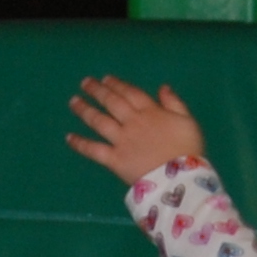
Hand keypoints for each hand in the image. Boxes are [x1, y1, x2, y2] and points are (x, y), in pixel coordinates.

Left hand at [66, 76, 207, 187]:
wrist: (179, 178)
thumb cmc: (187, 150)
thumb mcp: (188, 120)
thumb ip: (174, 102)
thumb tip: (162, 87)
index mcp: (151, 111)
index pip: (130, 93)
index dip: (117, 84)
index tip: (105, 79)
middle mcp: (132, 122)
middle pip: (112, 103)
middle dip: (97, 91)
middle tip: (85, 83)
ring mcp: (121, 140)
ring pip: (99, 121)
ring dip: (85, 110)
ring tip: (74, 101)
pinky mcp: (114, 159)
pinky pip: (94, 150)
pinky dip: (80, 143)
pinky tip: (69, 137)